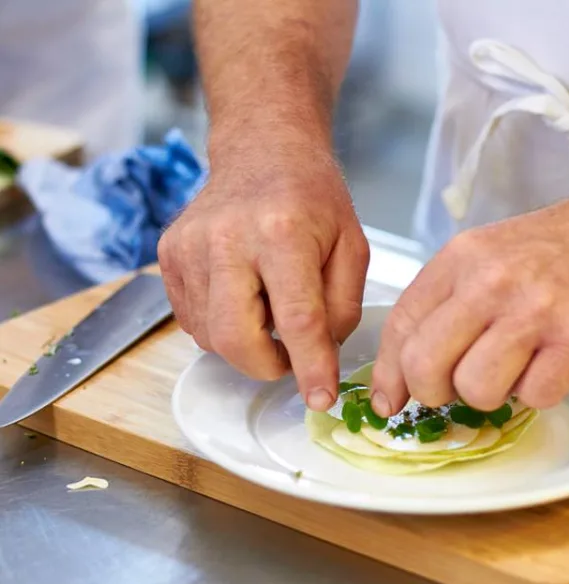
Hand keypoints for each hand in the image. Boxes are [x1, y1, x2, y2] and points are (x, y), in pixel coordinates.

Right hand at [158, 135, 368, 410]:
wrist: (261, 151)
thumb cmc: (312, 197)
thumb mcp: (351, 246)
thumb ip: (341, 308)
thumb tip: (317, 357)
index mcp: (281, 232)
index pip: (296, 320)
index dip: (311, 368)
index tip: (320, 397)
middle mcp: (225, 239)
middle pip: (236, 339)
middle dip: (266, 365)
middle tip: (289, 354)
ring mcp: (188, 248)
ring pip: (211, 337)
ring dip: (245, 343)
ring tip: (266, 305)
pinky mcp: (168, 255)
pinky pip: (192, 321)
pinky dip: (222, 326)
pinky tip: (241, 296)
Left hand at [371, 190, 568, 415]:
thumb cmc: (543, 251)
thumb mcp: (480, 258)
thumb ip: (441, 305)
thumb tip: (404, 372)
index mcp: (458, 259)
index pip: (401, 324)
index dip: (387, 372)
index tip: (387, 399)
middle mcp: (489, 282)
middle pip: (425, 365)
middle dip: (430, 392)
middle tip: (448, 389)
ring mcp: (534, 310)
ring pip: (476, 390)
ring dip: (487, 393)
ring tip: (507, 366)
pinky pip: (533, 396)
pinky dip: (535, 392)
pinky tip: (543, 363)